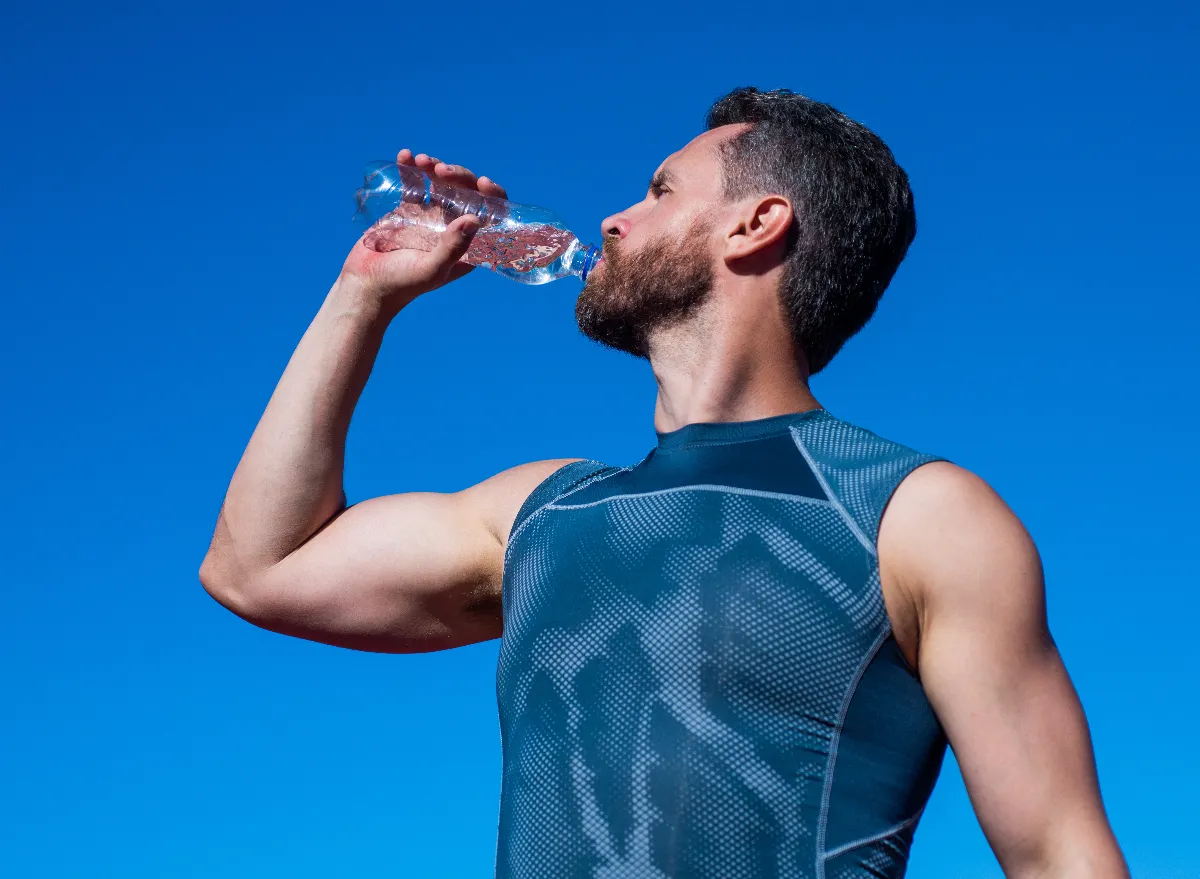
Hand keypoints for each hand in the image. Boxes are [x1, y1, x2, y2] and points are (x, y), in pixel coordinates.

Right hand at [338, 149, 509, 311]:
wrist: (366, 284)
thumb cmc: (402, 284)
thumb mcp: (431, 269)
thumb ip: (452, 247)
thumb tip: (474, 220)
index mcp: (467, 245)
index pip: (491, 215)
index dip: (491, 196)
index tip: (481, 183)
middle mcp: (452, 229)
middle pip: (467, 193)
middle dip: (459, 176)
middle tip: (441, 171)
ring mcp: (430, 217)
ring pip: (442, 183)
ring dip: (435, 166)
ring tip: (421, 160)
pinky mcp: (408, 209)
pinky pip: (414, 183)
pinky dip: (411, 167)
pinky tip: (405, 156)